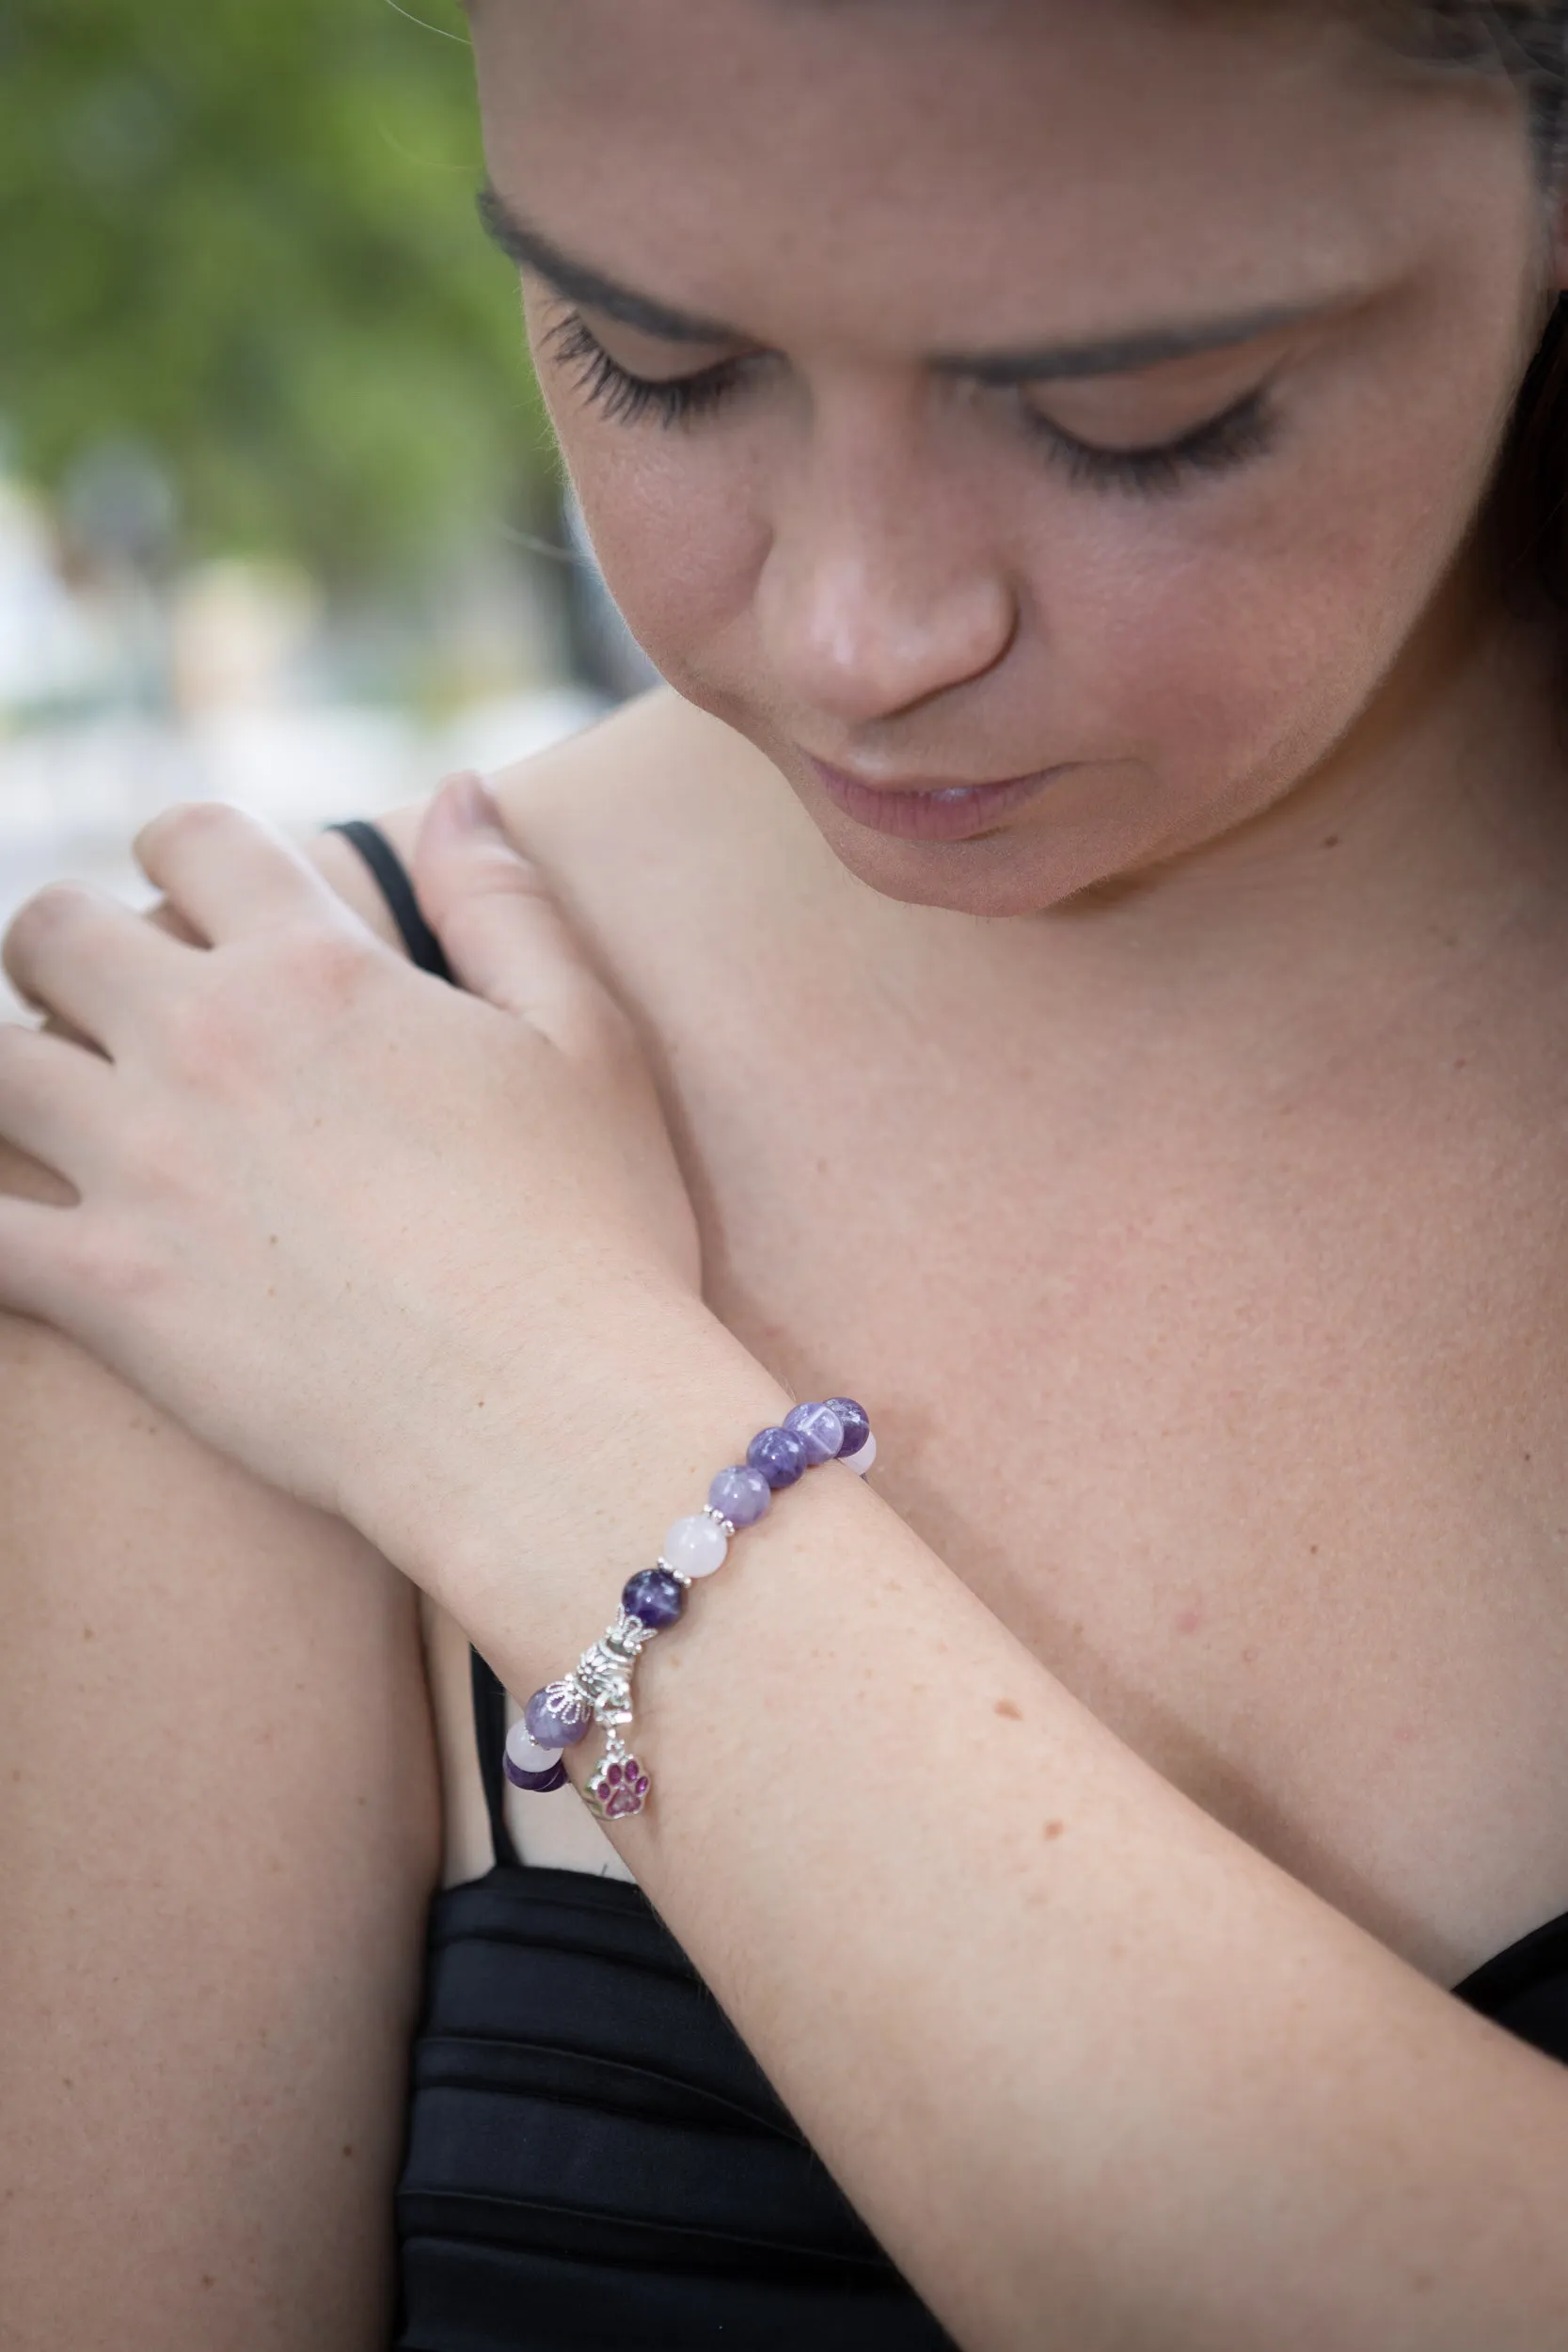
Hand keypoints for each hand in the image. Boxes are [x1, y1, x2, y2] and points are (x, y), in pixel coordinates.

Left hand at [0, 778, 706, 1562]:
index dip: (182, 848)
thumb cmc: (594, 1232)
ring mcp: (141, 1164)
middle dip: (66, 945)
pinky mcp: (106, 1289)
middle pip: (52, 928)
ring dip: (18, 1070)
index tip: (188, 887)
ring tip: (61, 1109)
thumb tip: (455, 789)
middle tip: (105, 999)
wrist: (548, 1416)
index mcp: (322, 968)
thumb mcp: (586, 1040)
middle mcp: (208, 1041)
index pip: (194, 838)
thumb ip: (505, 903)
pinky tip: (13, 1225)